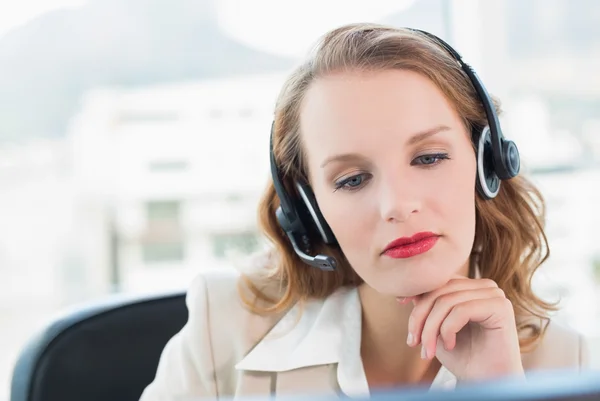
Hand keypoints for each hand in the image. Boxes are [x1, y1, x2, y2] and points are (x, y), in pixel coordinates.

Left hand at [398, 276, 524, 381]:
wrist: (486, 383)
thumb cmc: (462, 357)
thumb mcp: (436, 327)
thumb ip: (427, 306)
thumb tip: (409, 290)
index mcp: (471, 286)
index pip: (438, 281)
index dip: (417, 291)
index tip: (399, 302)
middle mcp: (485, 286)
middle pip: (440, 290)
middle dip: (420, 317)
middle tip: (413, 342)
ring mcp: (494, 295)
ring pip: (448, 301)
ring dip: (431, 328)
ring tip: (428, 350)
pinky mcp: (500, 308)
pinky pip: (461, 310)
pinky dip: (448, 329)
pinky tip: (449, 345)